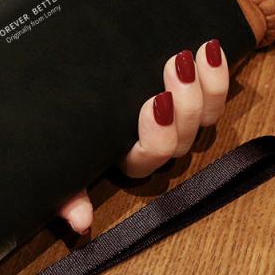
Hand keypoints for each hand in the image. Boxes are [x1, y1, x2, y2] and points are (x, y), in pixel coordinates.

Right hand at [58, 39, 227, 233]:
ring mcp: (176, 122)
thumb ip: (68, 192)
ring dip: (205, 89)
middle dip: (184, 104)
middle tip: (176, 66)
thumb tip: (80, 225)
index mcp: (124, 157)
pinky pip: (215, 97)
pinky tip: (211, 49)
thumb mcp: (57, 154)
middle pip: (182, 137)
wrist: (67, 76)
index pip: (147, 159)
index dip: (157, 136)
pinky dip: (216, 76)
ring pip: (204, 119)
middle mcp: (154, 144)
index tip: (156, 103)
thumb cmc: (63, 120)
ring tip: (195, 56)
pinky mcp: (192, 98)